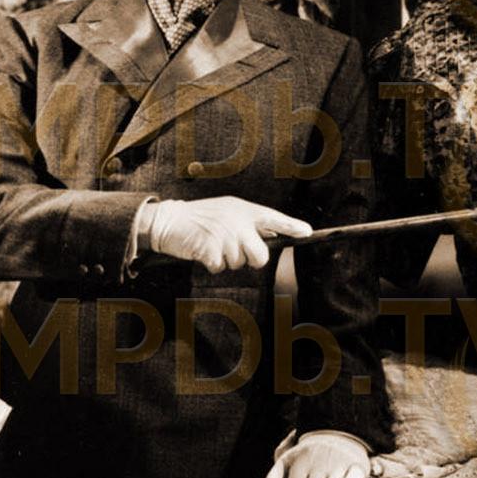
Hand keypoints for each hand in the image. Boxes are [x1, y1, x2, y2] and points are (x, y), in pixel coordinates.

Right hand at [146, 196, 309, 272]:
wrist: (169, 220)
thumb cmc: (201, 218)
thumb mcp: (228, 211)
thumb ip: (249, 222)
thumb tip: (273, 234)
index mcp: (243, 209)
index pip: (273, 218)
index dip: (292, 226)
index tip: (307, 232)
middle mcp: (237, 221)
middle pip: (260, 256)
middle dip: (250, 259)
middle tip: (233, 249)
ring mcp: (225, 236)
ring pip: (238, 264)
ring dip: (225, 260)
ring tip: (211, 243)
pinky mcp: (211, 249)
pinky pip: (220, 268)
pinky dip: (211, 264)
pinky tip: (202, 250)